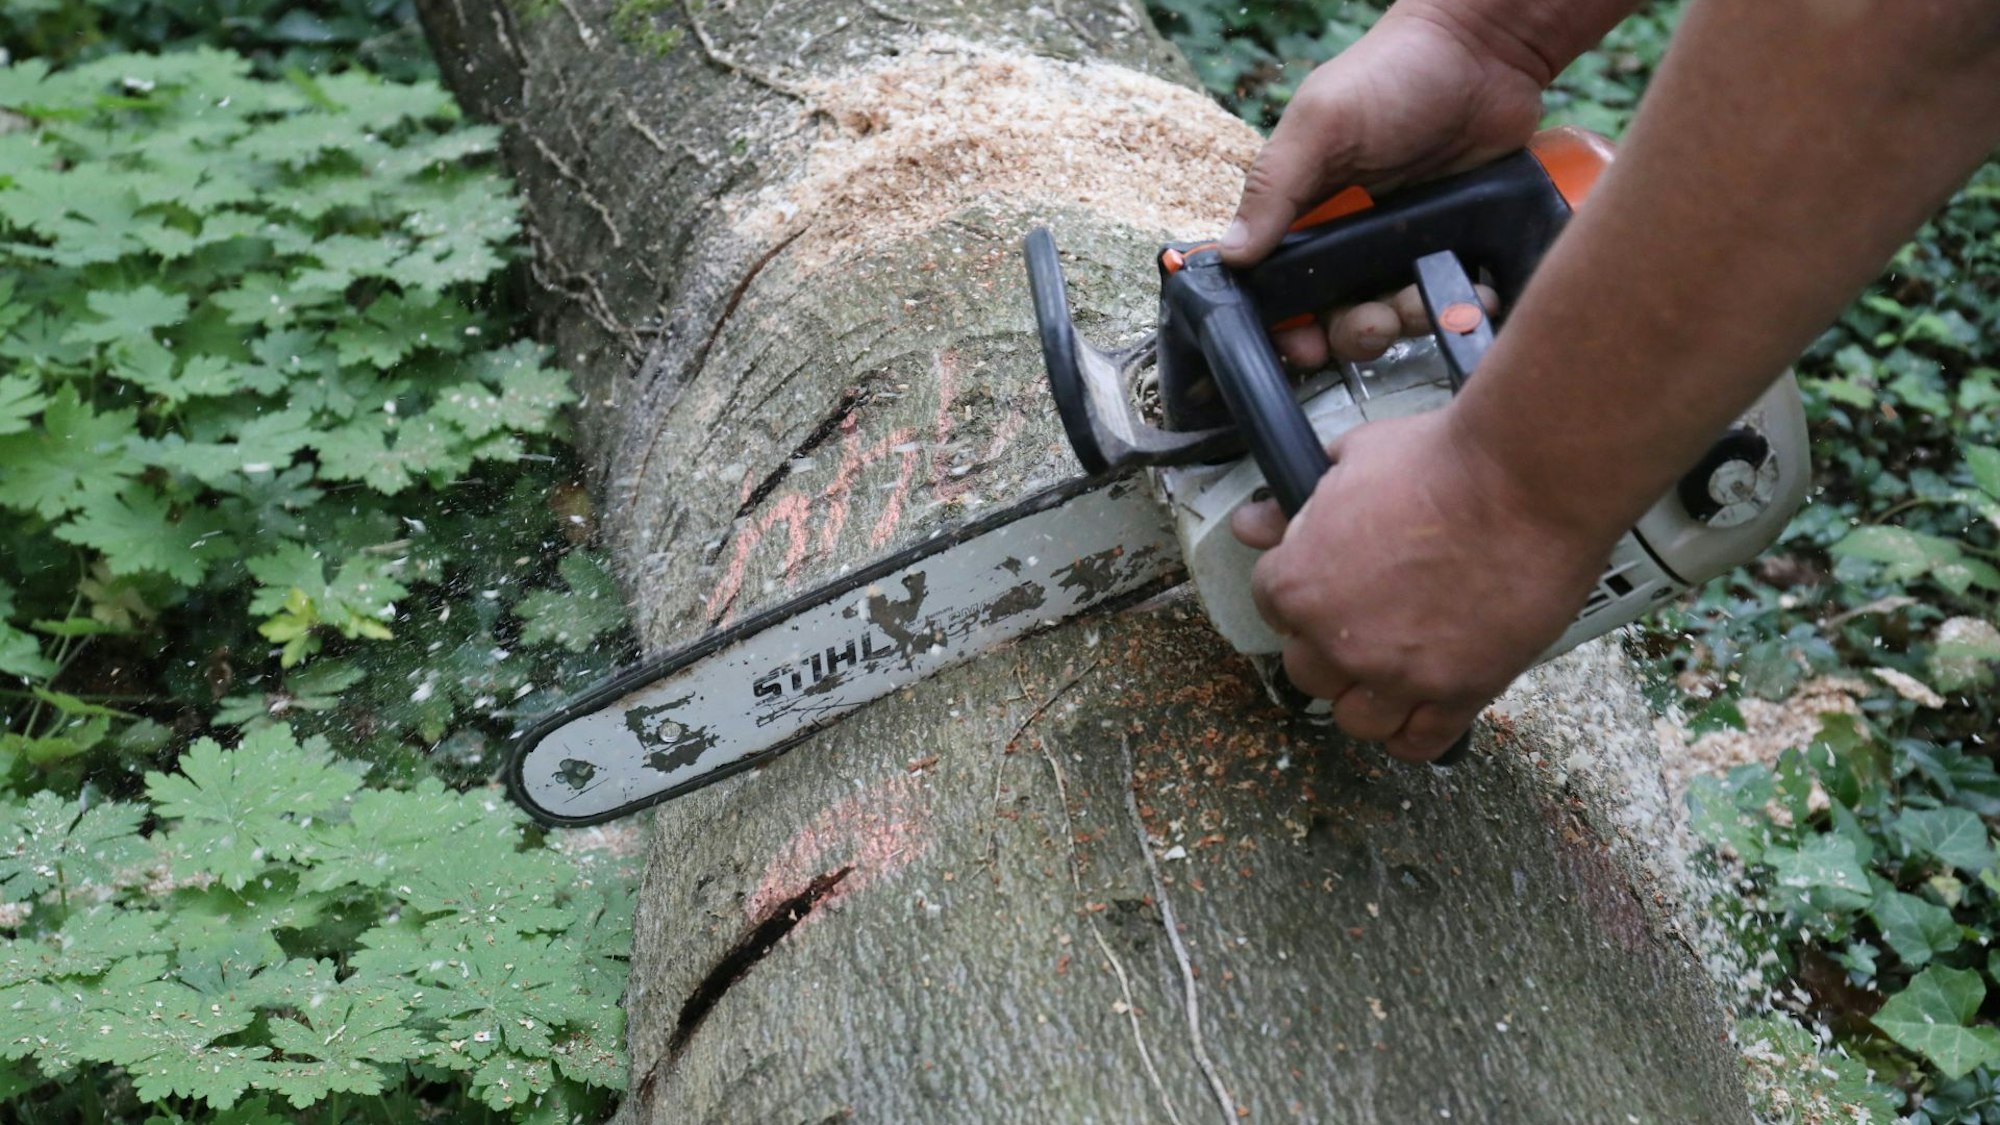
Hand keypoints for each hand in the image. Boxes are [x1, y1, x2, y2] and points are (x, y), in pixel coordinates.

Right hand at [1222, 10, 1545, 367]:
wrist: (1487, 49)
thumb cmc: (1394, 73)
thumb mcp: (1321, 125)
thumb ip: (1273, 189)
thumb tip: (1230, 257)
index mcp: (1305, 209)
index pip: (1283, 287)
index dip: (1290, 325)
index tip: (1304, 346)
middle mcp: (1351, 232)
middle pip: (1341, 314)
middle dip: (1357, 333)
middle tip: (1377, 325)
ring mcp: (1405, 240)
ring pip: (1399, 312)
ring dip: (1412, 319)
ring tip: (1429, 299)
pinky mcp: (1457, 238)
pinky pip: (1455, 292)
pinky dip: (1464, 303)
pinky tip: (1475, 294)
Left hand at [1230, 407, 1612, 760]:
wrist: (1526, 480)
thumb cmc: (1442, 461)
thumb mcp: (1352, 460)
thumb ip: (1295, 504)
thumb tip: (1253, 522)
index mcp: (1300, 583)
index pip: (1271, 606)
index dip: (1301, 592)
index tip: (1326, 585)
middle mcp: (1338, 640)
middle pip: (1307, 672)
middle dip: (1328, 648)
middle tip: (1363, 623)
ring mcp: (1397, 674)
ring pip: (1356, 718)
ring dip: (1365, 697)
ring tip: (1390, 671)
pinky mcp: (1458, 692)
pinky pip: (1418, 743)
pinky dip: (1411, 734)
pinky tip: (1417, 713)